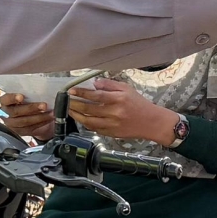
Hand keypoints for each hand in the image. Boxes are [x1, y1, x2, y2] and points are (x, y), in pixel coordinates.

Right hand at [0, 91, 55, 141]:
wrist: (27, 113)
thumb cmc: (26, 100)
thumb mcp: (24, 95)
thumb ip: (28, 93)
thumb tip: (39, 89)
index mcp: (5, 102)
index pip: (6, 99)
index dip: (13, 98)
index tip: (22, 97)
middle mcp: (5, 114)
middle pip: (16, 112)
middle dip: (31, 108)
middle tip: (44, 105)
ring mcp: (12, 124)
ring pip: (25, 122)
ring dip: (40, 117)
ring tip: (51, 113)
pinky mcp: (20, 132)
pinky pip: (30, 128)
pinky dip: (41, 123)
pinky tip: (49, 119)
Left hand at [66, 77, 180, 146]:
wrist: (151, 122)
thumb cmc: (139, 103)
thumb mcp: (127, 89)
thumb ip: (110, 85)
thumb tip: (94, 84)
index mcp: (118, 99)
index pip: (96, 96)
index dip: (82, 93)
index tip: (71, 91)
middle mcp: (114, 113)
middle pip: (89, 109)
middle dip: (75, 104)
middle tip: (66, 100)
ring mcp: (112, 125)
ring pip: (89, 121)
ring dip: (77, 116)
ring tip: (70, 110)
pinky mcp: (111, 134)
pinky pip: (94, 129)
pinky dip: (86, 124)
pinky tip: (81, 119)